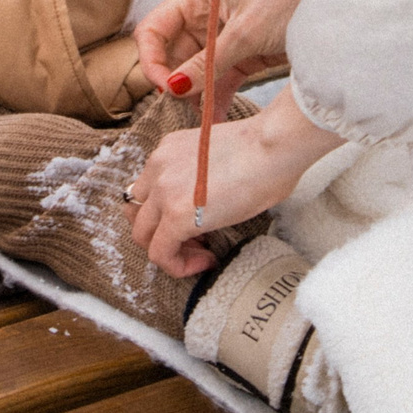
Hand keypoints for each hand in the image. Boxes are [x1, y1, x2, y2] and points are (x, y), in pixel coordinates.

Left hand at [126, 86, 344, 274]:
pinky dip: (178, 265)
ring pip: (143, 235)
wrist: (274, 146)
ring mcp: (162, 190)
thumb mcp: (217, 156)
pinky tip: (207, 261)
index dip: (166, 213)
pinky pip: (160, 254)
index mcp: (167, 150)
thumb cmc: (266, 149)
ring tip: (202, 253)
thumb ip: (201, 177)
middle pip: (138, 213)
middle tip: (197, 241)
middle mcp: (157, 166)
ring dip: (169, 250)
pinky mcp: (174, 215)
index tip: (196, 222)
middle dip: (162, 233)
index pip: (147, 191)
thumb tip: (213, 202)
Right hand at [136, 0, 325, 110]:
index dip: (152, 60)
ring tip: (204, 120)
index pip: (154, 29)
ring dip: (198, 94)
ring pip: (196, 69)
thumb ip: (208, 63)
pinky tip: (218, 116)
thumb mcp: (246, 33)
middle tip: (186, 110)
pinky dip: (217, 95)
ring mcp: (224, 33)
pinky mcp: (242, 51)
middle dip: (178, 83)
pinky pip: (220, 76)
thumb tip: (175, 88)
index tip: (166, 87)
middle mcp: (205, 13)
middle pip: (174, 53)